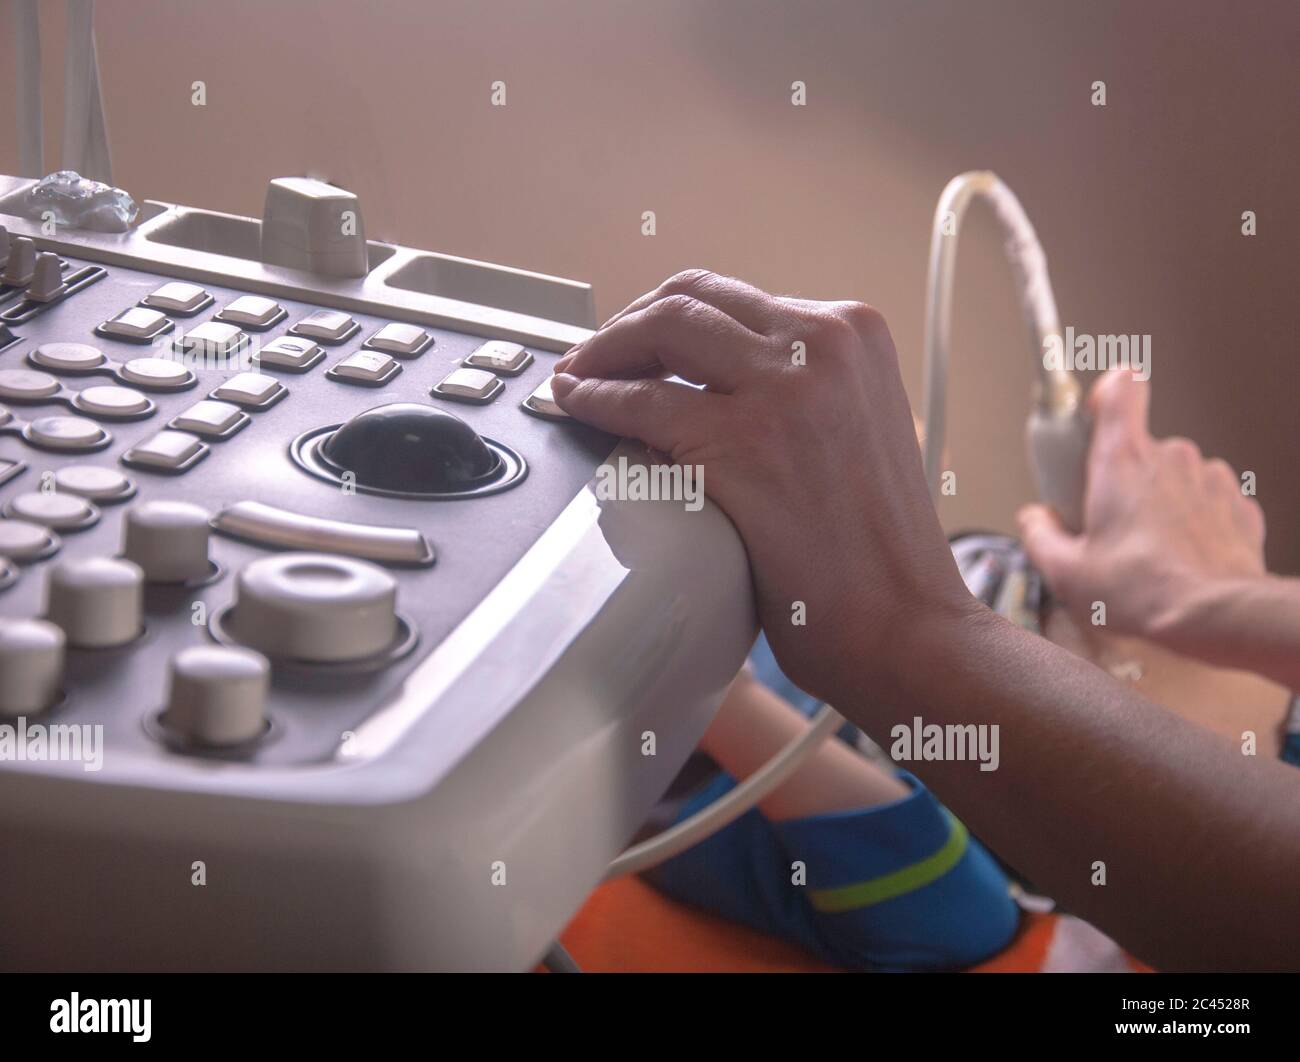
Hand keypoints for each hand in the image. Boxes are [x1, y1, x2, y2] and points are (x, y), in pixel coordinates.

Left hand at [549, 270, 975, 700]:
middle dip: (628, 324)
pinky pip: (640, 403)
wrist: (905, 622)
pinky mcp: (740, 443)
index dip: (670, 316)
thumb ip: (803, 384)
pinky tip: (578, 405)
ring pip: (661, 331)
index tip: (638, 339)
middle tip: (596, 355)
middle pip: (691, 298)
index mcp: (853, 333)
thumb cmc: (877, 548)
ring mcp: (781, 389)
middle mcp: (822, 343)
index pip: (735, 298)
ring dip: (604, 350)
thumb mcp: (857, 424)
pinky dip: (596, 398)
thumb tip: (716, 375)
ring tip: (578, 375)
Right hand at [1018, 370, 1266, 641]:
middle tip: (1107, 522)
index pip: (1121, 389)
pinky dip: (1191, 522)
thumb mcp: (1066, 572)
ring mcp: (1209, 478)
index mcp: (1122, 461)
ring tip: (1147, 549)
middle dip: (1121, 479)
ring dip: (1159, 501)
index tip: (1092, 414)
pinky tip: (1179, 557)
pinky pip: (1205, 501)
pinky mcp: (1238, 505)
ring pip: (1174, 476)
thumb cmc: (1146, 591)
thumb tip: (1033, 520)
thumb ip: (1038, 536)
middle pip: (1139, 447)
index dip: (1106, 394)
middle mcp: (1170, 457)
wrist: (1219, 616)